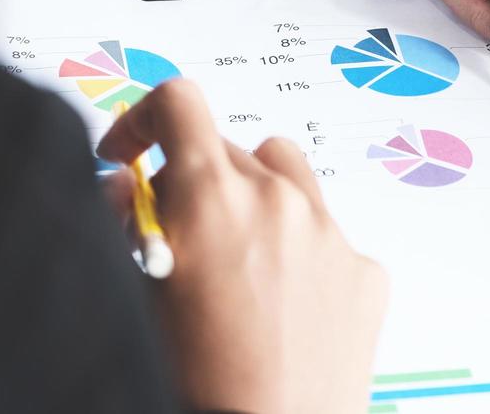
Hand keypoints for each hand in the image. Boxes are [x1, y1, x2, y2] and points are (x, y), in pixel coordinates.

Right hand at [98, 80, 386, 413]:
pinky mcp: (365, 272)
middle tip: (173, 236)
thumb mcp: (134, 299)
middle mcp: (278, 201)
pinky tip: (278, 307)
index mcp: (211, 198)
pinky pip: (327, 234)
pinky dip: (299, 253)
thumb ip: (126, 226)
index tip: (128, 156)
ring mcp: (330, 234)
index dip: (142, 121)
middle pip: (228, 147)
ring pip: (287, 176)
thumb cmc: (197, 387)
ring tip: (231, 261)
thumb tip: (124, 187)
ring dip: (254, 200)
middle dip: (192, 181)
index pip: (178, 103)